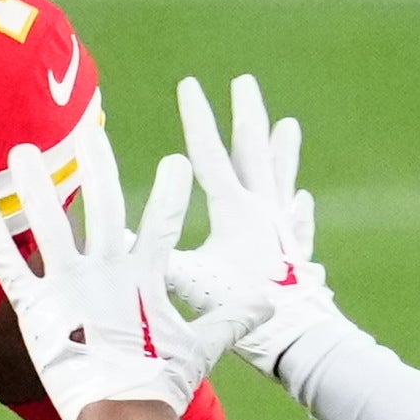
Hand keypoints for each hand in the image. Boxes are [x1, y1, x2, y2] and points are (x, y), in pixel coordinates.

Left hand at [0, 112, 208, 419]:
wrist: (123, 417)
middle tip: (89, 130)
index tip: (178, 161)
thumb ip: (230, 318)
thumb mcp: (201, 347)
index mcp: (145, 280)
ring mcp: (70, 289)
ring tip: (21, 150)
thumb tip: (268, 304)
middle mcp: (107, 274)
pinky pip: (8, 264)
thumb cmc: (161, 385)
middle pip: (103, 208)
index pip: (163, 226)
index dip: (171, 194)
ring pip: (50, 225)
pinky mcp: (36, 309)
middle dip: (96, 166)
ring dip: (35, 186)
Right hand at [162, 73, 344, 373]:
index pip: (211, 154)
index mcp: (234, 210)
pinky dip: (298, 210)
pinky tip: (302, 201)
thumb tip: (118, 236)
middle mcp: (262, 212)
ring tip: (290, 124)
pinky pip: (298, 222)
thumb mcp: (191, 281)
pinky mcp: (297, 253)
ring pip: (281, 179)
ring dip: (283, 152)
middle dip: (247, 115)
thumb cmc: (240, 306)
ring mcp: (283, 230)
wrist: (295, 337)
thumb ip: (157, 255)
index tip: (190, 84)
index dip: (198, 118)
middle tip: (245, 82)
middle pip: (253, 152)